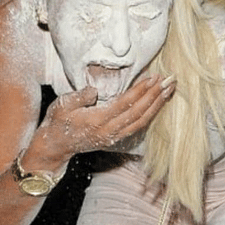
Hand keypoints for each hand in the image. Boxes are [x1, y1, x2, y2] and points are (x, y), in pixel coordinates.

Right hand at [30, 75, 174, 165]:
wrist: (55, 146)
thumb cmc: (58, 122)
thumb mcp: (62, 106)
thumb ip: (79, 97)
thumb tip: (93, 90)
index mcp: (98, 121)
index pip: (125, 104)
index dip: (141, 91)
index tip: (153, 78)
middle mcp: (109, 130)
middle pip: (139, 112)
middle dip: (155, 95)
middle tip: (169, 80)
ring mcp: (115, 136)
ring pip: (142, 121)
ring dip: (158, 104)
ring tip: (169, 89)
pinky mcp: (117, 137)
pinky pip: (138, 126)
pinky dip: (151, 113)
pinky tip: (159, 102)